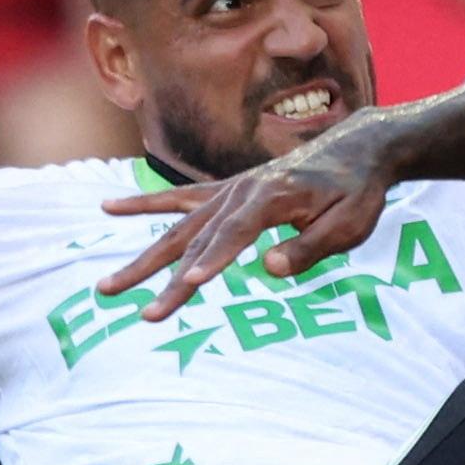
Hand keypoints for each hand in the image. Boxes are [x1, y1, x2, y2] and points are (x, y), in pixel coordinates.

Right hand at [97, 108, 402, 319]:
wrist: (357, 149)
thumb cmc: (357, 191)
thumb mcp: (350, 224)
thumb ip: (310, 246)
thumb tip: (270, 270)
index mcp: (273, 195)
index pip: (237, 233)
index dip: (214, 259)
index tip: (191, 283)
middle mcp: (242, 190)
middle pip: (197, 239)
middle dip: (167, 280)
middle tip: (143, 315)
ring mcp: (230, 189)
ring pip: (178, 228)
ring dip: (144, 260)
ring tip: (107, 288)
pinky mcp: (227, 190)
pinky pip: (179, 199)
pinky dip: (144, 203)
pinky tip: (110, 208)